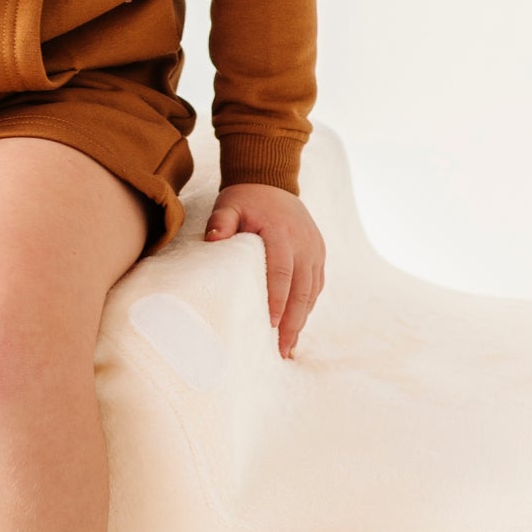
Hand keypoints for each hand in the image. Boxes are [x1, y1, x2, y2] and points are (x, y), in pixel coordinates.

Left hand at [204, 184, 325, 360]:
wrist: (272, 181)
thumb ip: (221, 221)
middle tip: (283, 350)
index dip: (277, 300)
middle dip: (293, 322)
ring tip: (290, 346)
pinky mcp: (318, 252)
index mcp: (281, 233)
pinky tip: (298, 325)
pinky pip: (316, 284)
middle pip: (301, 289)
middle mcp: (303, 243)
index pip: (281, 272)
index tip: (271, 325)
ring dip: (302, 319)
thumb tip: (213, 239)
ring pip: (312, 291)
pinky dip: (308, 306)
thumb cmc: (246, 199)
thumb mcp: (229, 204)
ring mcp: (314, 248)